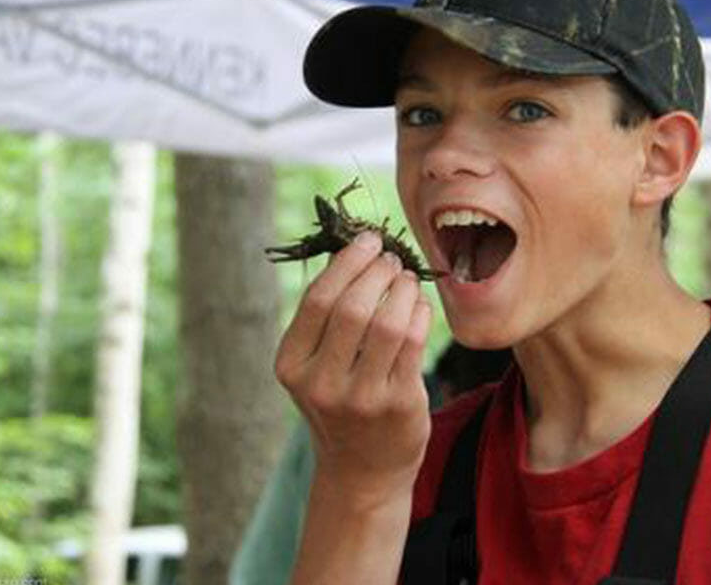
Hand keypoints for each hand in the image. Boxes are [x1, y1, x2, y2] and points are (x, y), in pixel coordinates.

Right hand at [275, 231, 432, 508]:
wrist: (362, 469)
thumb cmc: (341, 402)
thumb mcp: (316, 366)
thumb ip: (326, 318)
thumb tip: (354, 249)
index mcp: (291, 365)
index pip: (318, 299)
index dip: (348, 262)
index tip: (368, 241)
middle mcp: (320, 384)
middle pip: (352, 306)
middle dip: (378, 271)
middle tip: (391, 258)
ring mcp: (360, 398)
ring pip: (388, 322)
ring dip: (402, 289)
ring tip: (405, 279)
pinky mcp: (398, 405)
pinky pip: (414, 342)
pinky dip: (419, 313)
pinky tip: (418, 305)